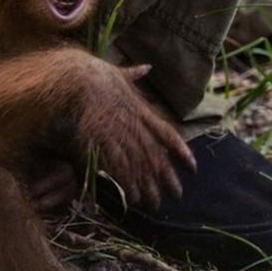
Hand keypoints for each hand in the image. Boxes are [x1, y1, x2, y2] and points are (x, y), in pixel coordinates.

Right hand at [80, 64, 196, 210]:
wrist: (78, 79)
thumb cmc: (94, 75)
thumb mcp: (118, 72)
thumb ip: (133, 74)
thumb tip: (146, 66)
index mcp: (142, 111)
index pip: (169, 136)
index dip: (182, 153)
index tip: (193, 168)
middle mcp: (137, 126)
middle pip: (158, 158)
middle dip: (168, 179)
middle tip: (176, 196)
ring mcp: (122, 136)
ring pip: (141, 167)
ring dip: (149, 187)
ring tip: (153, 204)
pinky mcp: (106, 144)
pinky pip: (120, 169)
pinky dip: (127, 183)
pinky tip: (132, 196)